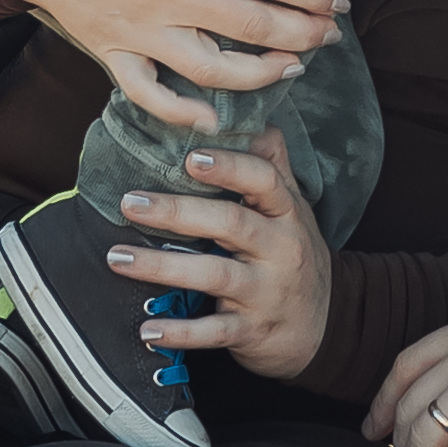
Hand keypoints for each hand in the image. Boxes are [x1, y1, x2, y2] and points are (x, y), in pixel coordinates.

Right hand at [0, 0, 348, 132]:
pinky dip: (182, 113)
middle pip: (252, 27)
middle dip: (303, 34)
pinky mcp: (112, 52)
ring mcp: (138, 30)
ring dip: (261, 76)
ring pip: (211, 69)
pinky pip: (149, 94)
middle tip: (331, 33)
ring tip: (294, 67)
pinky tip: (215, 116)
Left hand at [108, 137, 335, 383]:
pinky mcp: (253, 330)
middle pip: (231, 224)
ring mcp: (267, 292)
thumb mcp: (293, 208)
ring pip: (215, 275)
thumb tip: (246, 114)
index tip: (191, 157)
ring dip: (163, 267)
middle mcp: (281, 249)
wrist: (329, 325)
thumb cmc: (295, 255)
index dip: (229, 166)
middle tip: (130, 202)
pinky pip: (214, 331)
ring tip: (118, 257)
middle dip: (178, 212)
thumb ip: (270, 164)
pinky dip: (180, 332)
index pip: (264, 181)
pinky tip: (147, 328)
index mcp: (287, 213)